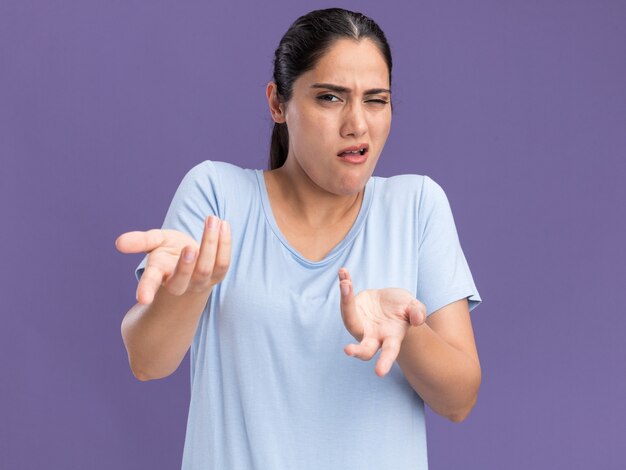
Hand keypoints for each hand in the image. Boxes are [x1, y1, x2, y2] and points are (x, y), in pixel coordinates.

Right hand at [115, 215, 230, 304]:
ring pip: (207, 268)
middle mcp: (179, 282)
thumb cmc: (168, 254)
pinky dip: (224, 244)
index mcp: (159, 274)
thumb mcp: (153, 244)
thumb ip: (140, 242)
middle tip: (189, 247)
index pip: (151, 282)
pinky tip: (224, 224)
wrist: (192, 265)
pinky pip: (223, 263)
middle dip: (186, 266)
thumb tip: (119, 243)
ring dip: (210, 244)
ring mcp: (200, 282)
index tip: (142, 299)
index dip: (146, 289)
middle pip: (183, 279)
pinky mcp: (217, 276)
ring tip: (212, 219)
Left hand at [338, 268, 426, 376]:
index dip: (385, 362)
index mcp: (390, 339)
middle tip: (347, 350)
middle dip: (356, 351)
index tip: (379, 373)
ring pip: (349, 318)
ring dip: (346, 300)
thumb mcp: (414, 308)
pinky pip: (346, 298)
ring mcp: (360, 323)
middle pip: (363, 348)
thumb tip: (417, 320)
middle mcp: (372, 336)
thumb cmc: (405, 310)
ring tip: (346, 282)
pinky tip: (343, 271)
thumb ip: (417, 312)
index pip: (388, 352)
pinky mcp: (352, 309)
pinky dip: (344, 285)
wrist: (391, 303)